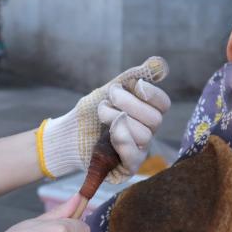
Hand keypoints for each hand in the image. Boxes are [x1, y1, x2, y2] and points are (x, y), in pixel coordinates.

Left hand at [40, 58, 171, 180]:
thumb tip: (159, 63)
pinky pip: (134, 155)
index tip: (136, 85)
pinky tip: (109, 133)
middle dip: (129, 104)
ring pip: (144, 135)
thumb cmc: (90, 112)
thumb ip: (132, 77)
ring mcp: (140, 151)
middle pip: (155, 119)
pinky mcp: (128, 167)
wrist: (68, 134)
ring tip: (101, 115)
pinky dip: (122, 140)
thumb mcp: (109, 90)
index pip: (163, 104)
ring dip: (116, 120)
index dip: (152, 94)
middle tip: (107, 99)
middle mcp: (147, 133)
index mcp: (146, 114)